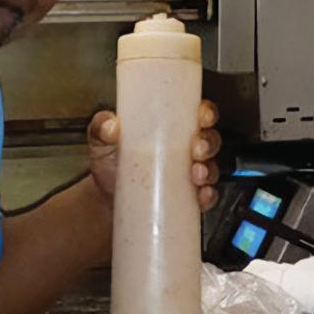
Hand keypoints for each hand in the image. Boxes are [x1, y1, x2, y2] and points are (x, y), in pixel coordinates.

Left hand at [86, 100, 221, 210]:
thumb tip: (110, 126)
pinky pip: (207, 197)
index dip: (206, 113)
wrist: (104, 201)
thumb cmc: (109, 163)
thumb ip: (102, 128)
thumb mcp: (101, 141)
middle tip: (196, 148)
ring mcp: (187, 174)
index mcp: (169, 128)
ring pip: (212, 168)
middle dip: (208, 143)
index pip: (197, 114)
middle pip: (209, 140)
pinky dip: (208, 196)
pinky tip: (200, 195)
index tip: (202, 116)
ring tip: (196, 174)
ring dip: (209, 170)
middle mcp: (183, 149)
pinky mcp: (187, 198)